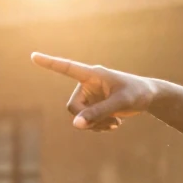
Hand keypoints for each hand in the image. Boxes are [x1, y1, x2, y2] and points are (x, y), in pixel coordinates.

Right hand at [31, 53, 156, 131]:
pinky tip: (114, 125)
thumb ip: (99, 113)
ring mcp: (90, 95)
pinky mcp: (94, 105)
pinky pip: (86, 120)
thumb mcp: (120, 103)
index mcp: (93, 74)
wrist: (148, 97)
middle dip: (88, 119)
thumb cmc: (137, 94)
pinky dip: (98, 126)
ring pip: (79, 116)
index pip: (67, 68)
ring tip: (115, 124)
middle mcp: (87, 83)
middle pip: (73, 107)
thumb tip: (76, 125)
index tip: (34, 56)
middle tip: (111, 123)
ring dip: (95, 125)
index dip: (50, 63)